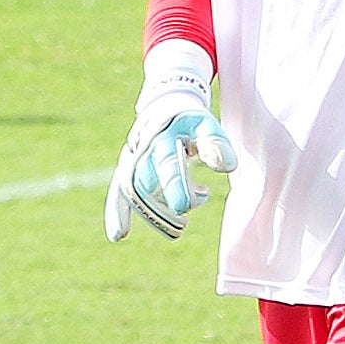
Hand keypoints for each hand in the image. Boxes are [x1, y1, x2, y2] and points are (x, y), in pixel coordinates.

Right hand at [103, 63, 234, 242]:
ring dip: (154, 215)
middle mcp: (142, 147)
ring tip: (179, 226)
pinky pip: (118, 192)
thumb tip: (228, 167)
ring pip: (135, 192)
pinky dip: (116, 213)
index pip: (167, 163)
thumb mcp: (206, 126)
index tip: (183, 208)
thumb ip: (216, 145)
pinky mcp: (125, 170)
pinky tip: (118, 236)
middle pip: (148, 181)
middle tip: (184, 219)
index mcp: (164, 135)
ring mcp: (131, 159)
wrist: (164, 107)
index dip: (175, 185)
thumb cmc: (191, 122)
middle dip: (165, 205)